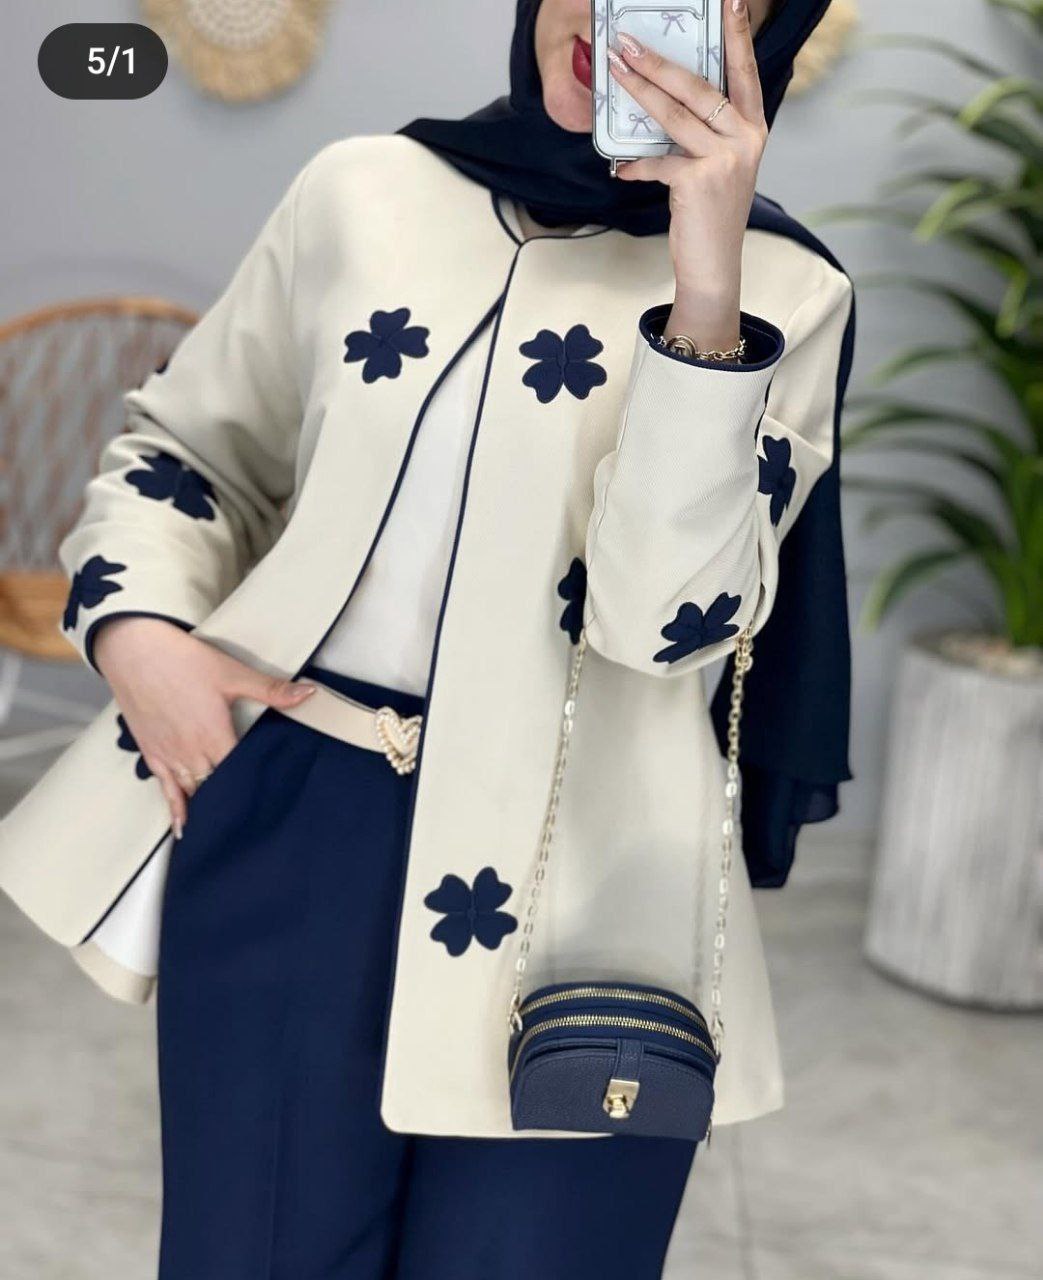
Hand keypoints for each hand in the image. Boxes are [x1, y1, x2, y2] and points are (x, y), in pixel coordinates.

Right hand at [94, 617, 314, 836]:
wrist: (133, 650)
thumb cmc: (182, 660)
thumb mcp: (232, 673)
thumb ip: (272, 690)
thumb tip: (309, 694)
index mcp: (215, 736)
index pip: (242, 772)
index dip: (257, 786)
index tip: (275, 801)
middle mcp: (192, 753)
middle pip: (218, 788)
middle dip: (235, 801)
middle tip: (256, 820)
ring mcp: (169, 756)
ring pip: (194, 793)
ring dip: (209, 809)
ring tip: (228, 830)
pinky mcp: (151, 753)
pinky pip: (165, 790)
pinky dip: (176, 810)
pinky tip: (183, 828)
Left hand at [609, 0, 767, 350]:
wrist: (714, 265)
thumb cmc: (712, 213)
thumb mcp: (720, 165)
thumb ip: (706, 132)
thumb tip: (665, 98)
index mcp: (753, 127)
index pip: (744, 71)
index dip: (737, 34)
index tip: (730, 0)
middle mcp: (746, 138)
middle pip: (697, 87)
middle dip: (658, 61)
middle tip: (626, 41)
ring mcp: (725, 159)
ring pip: (675, 115)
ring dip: (639, 91)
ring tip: (615, 71)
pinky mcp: (699, 181)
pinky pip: (658, 163)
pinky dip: (635, 167)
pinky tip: (620, 169)